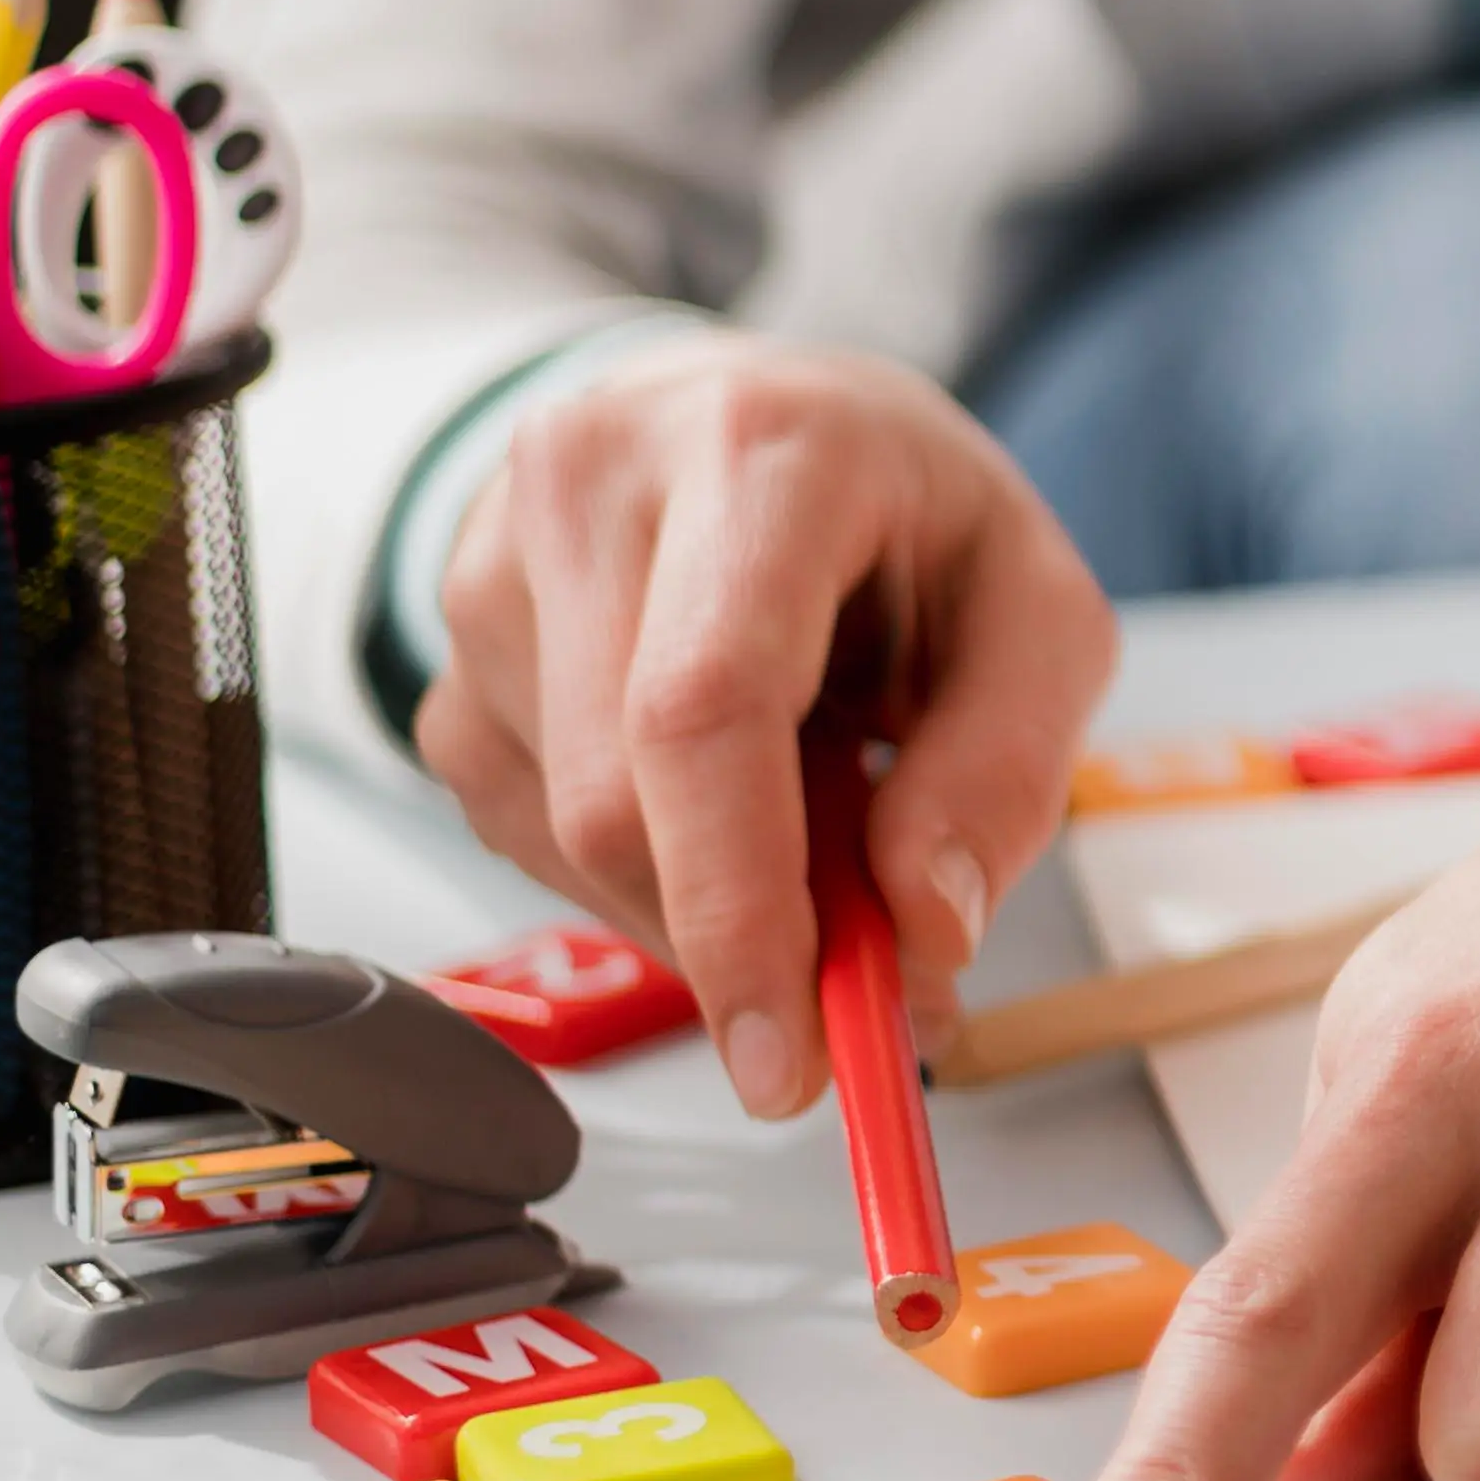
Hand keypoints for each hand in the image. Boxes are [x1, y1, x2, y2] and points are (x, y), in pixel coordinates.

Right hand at [419, 333, 1113, 1109]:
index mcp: (759, 451)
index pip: (703, 708)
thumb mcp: (1034, 612)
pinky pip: (527, 838)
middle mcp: (590, 489)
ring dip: (700, 897)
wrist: (760, 422)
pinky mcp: (444, 660)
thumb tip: (922, 932)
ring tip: (811, 803)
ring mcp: (488, 572)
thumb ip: (1005, 770)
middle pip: (618, 799)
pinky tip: (715, 798)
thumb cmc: (904, 517)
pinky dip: (639, 872)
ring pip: (567, 837)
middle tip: (851, 988)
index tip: (788, 1058)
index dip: (738, 906)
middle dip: (736, 940)